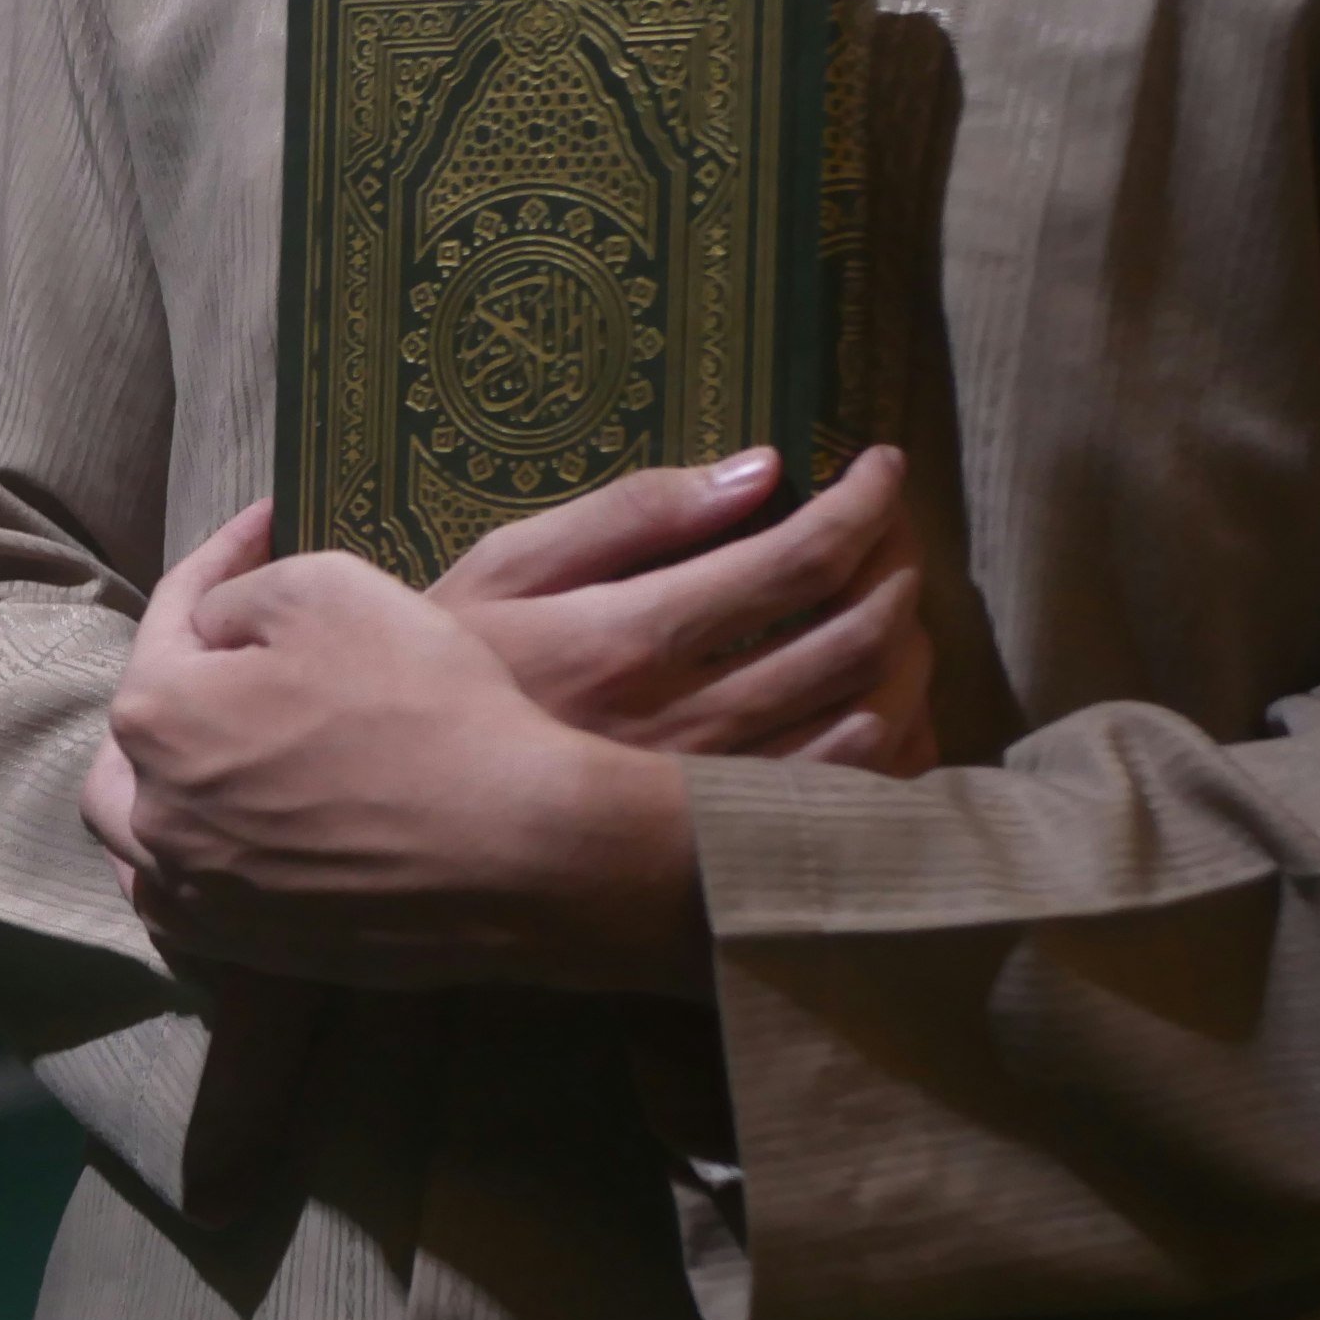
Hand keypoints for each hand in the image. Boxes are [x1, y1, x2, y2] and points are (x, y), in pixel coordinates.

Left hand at [83, 503, 704, 994]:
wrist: (512, 851)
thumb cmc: (419, 702)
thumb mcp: (328, 587)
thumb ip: (242, 594)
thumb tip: (216, 626)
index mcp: (156, 717)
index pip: (172, 617)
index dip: (221, 559)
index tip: (265, 521)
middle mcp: (154, 816)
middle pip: (139, 733)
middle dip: (174, 677)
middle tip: (230, 647)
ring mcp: (198, 895)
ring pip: (140, 834)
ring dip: (159, 782)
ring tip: (200, 752)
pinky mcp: (248, 952)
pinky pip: (187, 906)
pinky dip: (190, 865)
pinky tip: (223, 845)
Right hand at [429, 446, 937, 777]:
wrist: (410, 808)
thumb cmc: (455, 670)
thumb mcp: (508, 567)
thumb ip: (630, 514)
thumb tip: (761, 470)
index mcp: (625, 639)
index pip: (796, 560)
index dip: (864, 504)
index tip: (880, 466)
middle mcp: (679, 725)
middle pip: (852, 634)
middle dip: (899, 564)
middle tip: (895, 532)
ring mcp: (707, 799)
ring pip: (871, 716)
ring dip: (909, 646)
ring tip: (896, 604)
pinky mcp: (721, 852)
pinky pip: (850, 797)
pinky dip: (894, 737)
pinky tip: (882, 697)